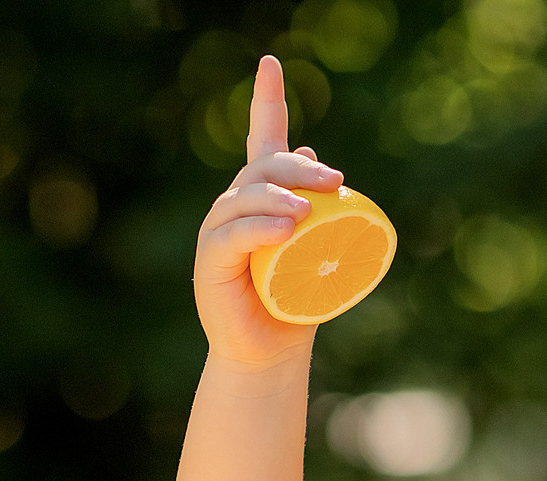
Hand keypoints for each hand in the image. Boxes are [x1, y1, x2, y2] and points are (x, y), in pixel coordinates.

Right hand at [193, 56, 342, 368]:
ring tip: (309, 213)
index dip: (267, 100)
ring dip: (280, 197)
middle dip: (297, 167)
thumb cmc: (296, 300)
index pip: (262, 138)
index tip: (270, 63)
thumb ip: (320, 209)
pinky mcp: (211, 261)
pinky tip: (285, 229)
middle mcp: (236, 206)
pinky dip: (261, 228)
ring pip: (247, 197)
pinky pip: (234, 235)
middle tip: (335, 181)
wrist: (271, 351)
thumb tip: (320, 157)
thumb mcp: (315, 250)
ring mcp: (220, 231)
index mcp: (262, 197)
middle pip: (262, 166)